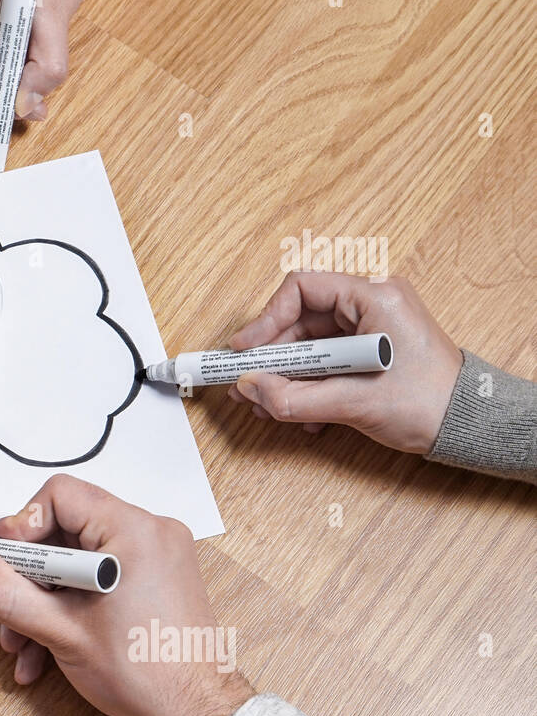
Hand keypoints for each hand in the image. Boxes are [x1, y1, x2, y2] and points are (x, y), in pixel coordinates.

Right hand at [0, 475, 254, 715]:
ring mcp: (156, 555)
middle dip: (28, 575)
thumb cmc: (146, 676)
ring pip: (78, 559)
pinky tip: (48, 649)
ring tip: (23, 643)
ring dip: (44, 598)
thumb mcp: (60, 632)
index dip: (19, 526)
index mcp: (133, 532)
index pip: (60, 496)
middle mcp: (150, 532)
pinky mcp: (156, 577)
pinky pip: (99, 576)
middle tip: (4, 605)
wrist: (197, 715)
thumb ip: (6, 592)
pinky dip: (71, 604)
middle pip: (65, 528)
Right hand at [226, 273, 462, 453]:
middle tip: (247, 384)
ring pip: (309, 344)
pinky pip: (325, 359)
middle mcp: (371, 303)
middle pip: (300, 320)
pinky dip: (308, 384)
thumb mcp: (354, 402)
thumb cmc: (431, 404)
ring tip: (268, 405)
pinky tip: (302, 413)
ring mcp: (370, 326)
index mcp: (374, 297)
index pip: (302, 289)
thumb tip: (249, 390)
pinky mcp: (369, 349)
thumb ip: (294, 397)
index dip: (265, 319)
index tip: (245, 351)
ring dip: (286, 376)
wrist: (470, 426)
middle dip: (271, 357)